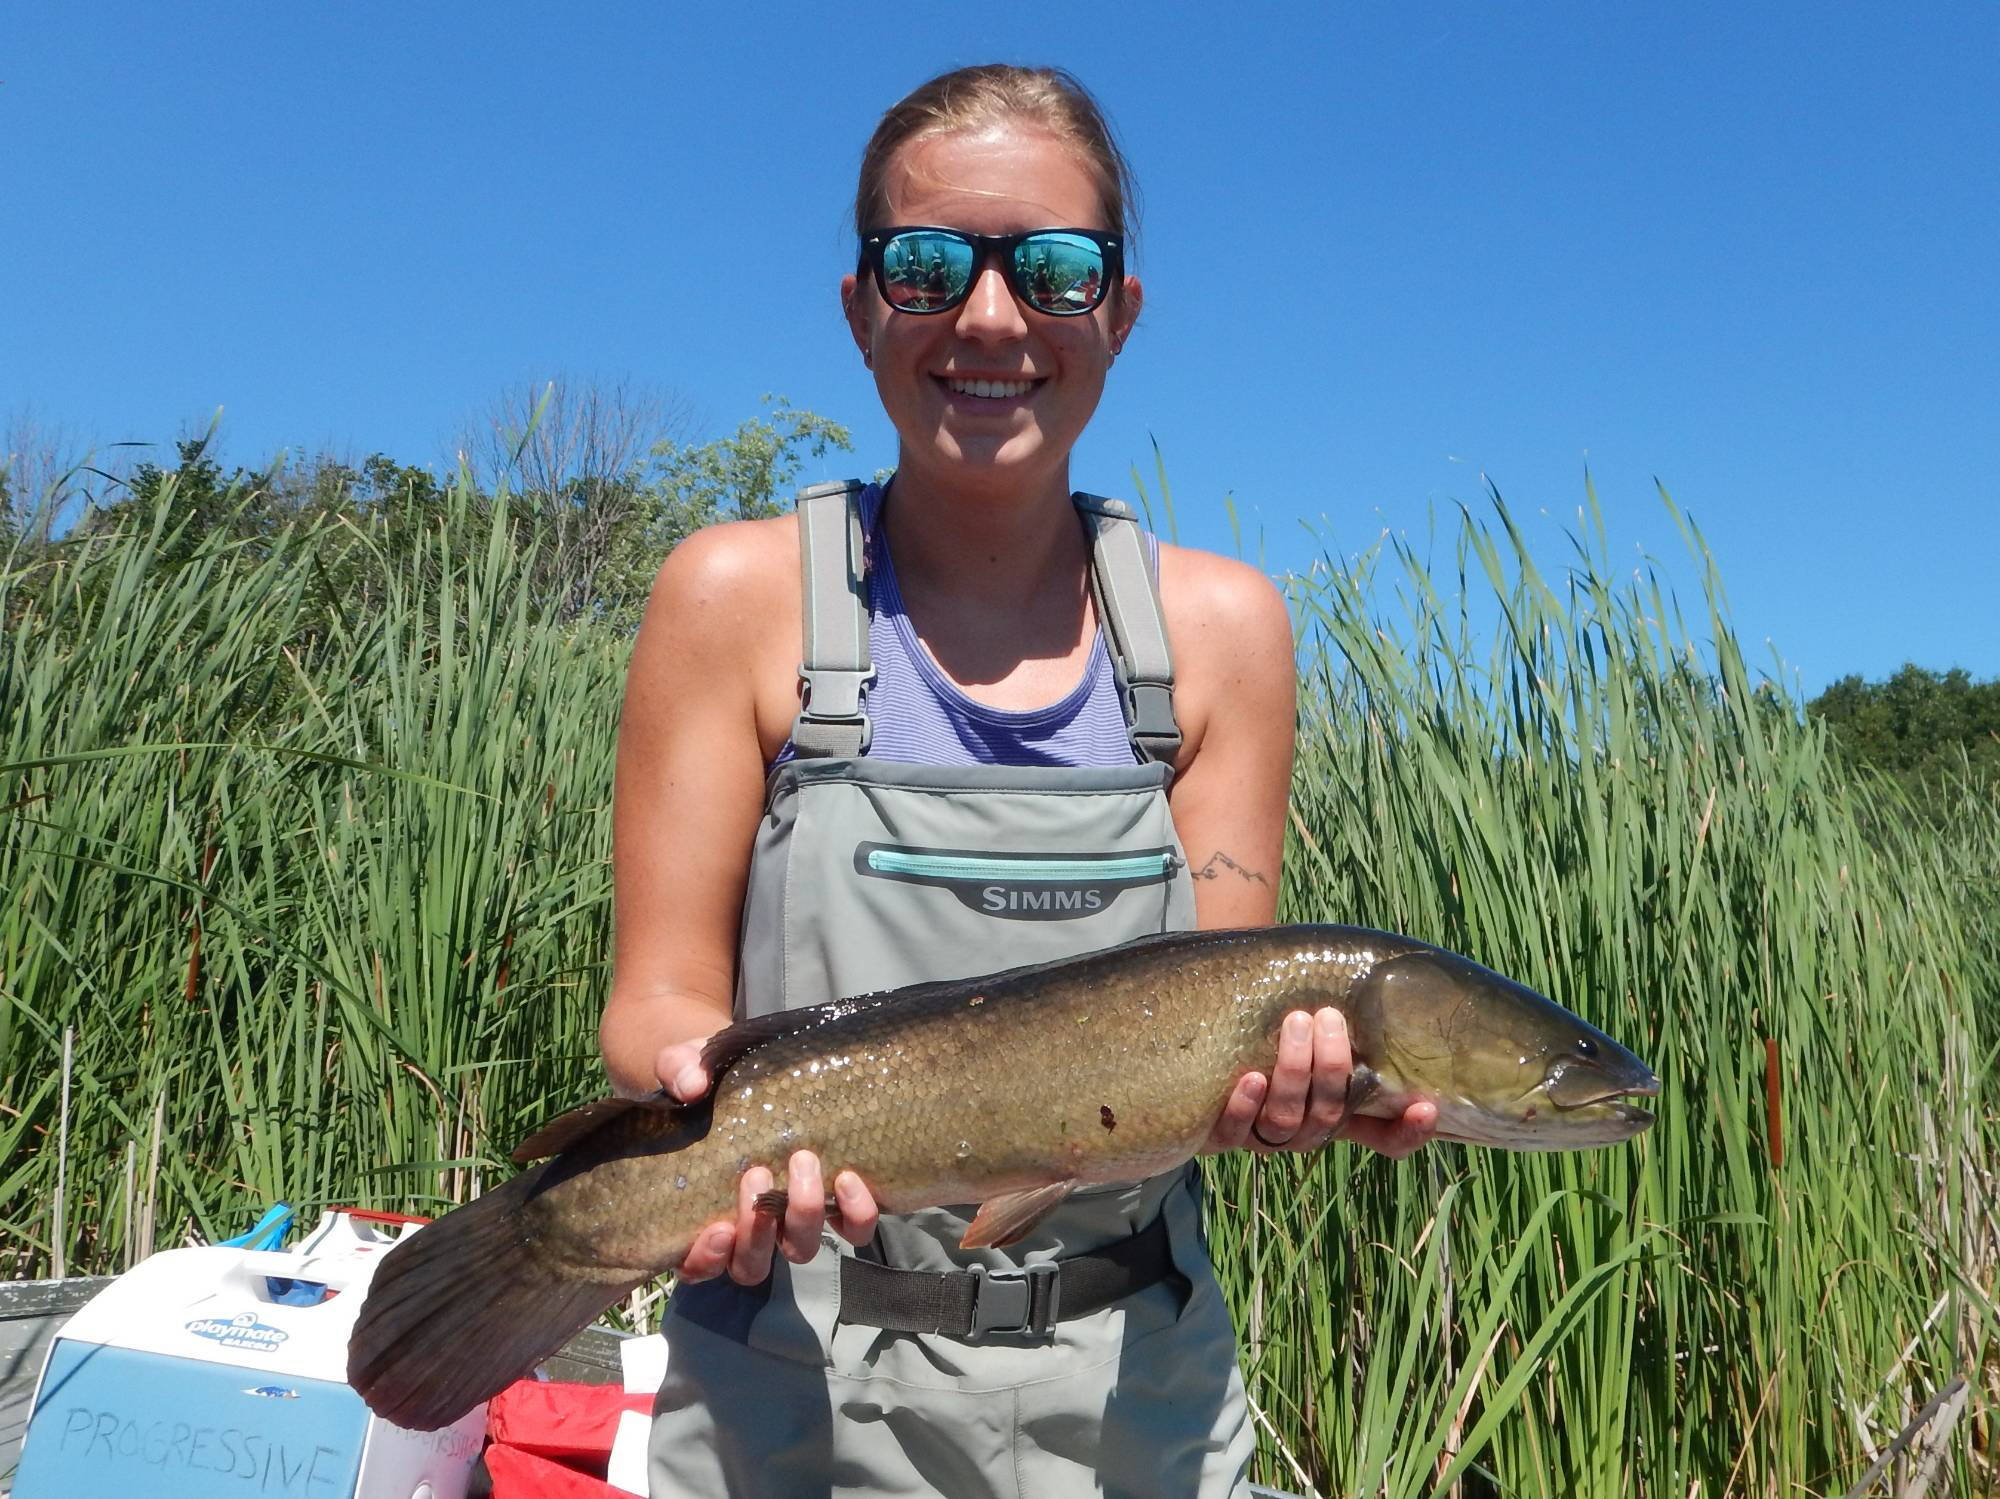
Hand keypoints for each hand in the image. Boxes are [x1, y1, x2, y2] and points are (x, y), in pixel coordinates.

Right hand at [654, 1037, 881, 1284]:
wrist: (757, 1070)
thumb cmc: (710, 1081)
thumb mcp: (684, 1067)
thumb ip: (678, 1071)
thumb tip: (691, 1086)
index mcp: (703, 1210)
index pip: (697, 1264)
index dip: (706, 1258)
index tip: (718, 1228)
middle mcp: (749, 1225)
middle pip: (751, 1265)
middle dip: (757, 1230)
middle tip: (758, 1174)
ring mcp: (792, 1217)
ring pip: (800, 1249)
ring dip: (803, 1215)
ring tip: (804, 1162)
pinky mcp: (836, 1200)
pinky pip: (852, 1228)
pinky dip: (854, 1214)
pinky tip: (848, 1178)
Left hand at [1203, 1008, 1437, 1160]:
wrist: (1208, 1025)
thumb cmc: (1276, 1020)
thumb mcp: (1318, 1027)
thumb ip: (1351, 1021)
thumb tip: (1396, 975)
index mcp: (1338, 1112)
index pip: (1386, 1139)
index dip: (1409, 1132)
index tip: (1427, 1107)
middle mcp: (1304, 1130)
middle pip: (1329, 1115)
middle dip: (1332, 1068)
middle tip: (1330, 1016)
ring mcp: (1262, 1135)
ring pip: (1286, 1120)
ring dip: (1294, 1073)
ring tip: (1296, 1022)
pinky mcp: (1220, 1132)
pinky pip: (1234, 1131)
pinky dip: (1246, 1106)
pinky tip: (1253, 1077)